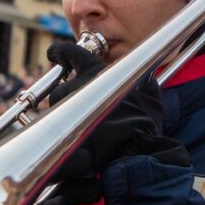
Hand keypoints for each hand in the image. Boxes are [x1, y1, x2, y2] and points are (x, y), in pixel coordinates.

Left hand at [47, 41, 188, 173]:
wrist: (141, 152)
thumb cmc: (146, 123)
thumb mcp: (149, 93)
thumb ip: (138, 78)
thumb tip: (138, 74)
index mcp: (96, 73)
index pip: (69, 52)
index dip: (59, 52)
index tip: (56, 55)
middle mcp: (79, 89)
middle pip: (59, 90)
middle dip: (66, 97)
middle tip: (81, 106)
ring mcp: (70, 112)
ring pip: (56, 110)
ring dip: (65, 115)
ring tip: (83, 125)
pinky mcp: (66, 134)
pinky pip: (55, 131)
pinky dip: (60, 133)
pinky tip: (71, 138)